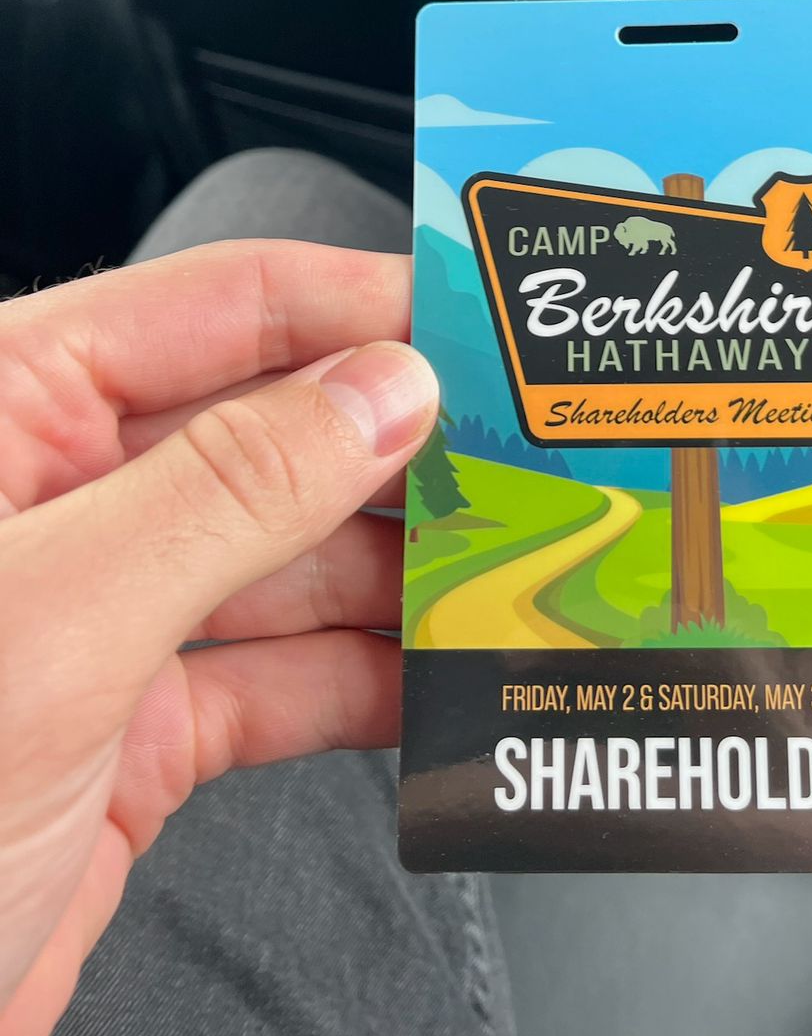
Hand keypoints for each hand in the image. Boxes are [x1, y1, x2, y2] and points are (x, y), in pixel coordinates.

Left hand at [0, 241, 437, 1035]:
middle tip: (535, 464)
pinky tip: (442, 679)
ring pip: (293, 559)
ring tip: (515, 573)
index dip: (366, 303)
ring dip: (405, 574)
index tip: (489, 324)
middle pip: (276, 429)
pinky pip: (283, 679)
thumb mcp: (53, 622)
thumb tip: (384, 391)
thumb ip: (230, 491)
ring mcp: (101, 617)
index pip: (224, 304)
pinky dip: (368, 684)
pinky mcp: (136, 732)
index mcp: (7, 412)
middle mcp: (61, 499)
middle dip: (408, 448)